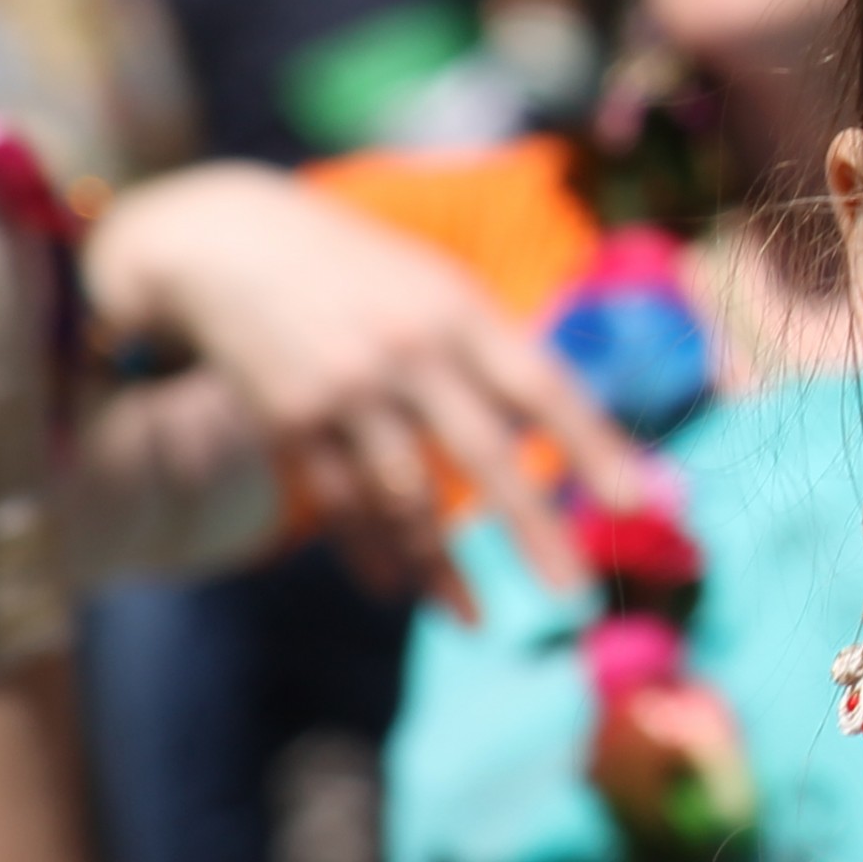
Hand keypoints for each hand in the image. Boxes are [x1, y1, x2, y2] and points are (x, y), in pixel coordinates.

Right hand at [86, 166, 644, 613]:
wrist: (227, 241)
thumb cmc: (360, 270)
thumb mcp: (436, 284)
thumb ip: (493, 352)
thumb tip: (565, 427)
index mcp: (459, 311)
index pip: (542, 385)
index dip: (593, 446)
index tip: (635, 505)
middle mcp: (408, 353)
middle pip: (483, 454)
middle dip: (533, 530)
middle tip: (574, 594)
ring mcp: (346, 391)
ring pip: (406, 498)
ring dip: (441, 568)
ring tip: (475, 620)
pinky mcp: (289, 423)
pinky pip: (340, 505)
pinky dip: (370, 552)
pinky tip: (396, 591)